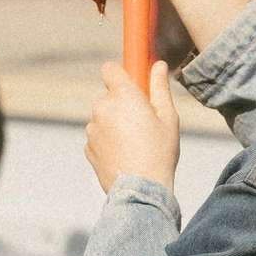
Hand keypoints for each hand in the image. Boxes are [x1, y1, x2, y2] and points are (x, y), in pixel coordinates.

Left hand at [87, 60, 179, 193]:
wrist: (141, 190)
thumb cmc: (159, 152)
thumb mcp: (167, 117)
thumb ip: (160, 87)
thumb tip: (158, 65)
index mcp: (123, 96)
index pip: (110, 69)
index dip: (120, 74)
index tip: (131, 81)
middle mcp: (102, 109)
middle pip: (108, 95)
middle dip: (121, 102)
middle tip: (141, 119)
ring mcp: (92, 129)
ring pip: (102, 116)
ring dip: (113, 122)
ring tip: (134, 142)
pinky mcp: (87, 147)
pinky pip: (97, 136)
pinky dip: (107, 140)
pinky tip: (124, 154)